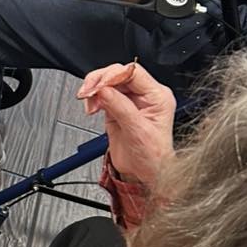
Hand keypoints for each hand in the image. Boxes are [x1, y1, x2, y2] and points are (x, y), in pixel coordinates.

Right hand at [77, 62, 175, 185]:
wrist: (144, 172)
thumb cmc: (152, 156)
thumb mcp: (138, 131)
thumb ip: (121, 108)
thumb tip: (104, 90)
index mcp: (157, 96)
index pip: (133, 73)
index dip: (114, 75)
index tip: (99, 85)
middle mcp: (144, 95)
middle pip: (118, 74)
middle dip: (100, 81)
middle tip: (88, 92)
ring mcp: (129, 100)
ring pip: (107, 82)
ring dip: (94, 89)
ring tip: (89, 102)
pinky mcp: (116, 107)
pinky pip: (101, 94)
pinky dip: (92, 98)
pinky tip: (91, 108)